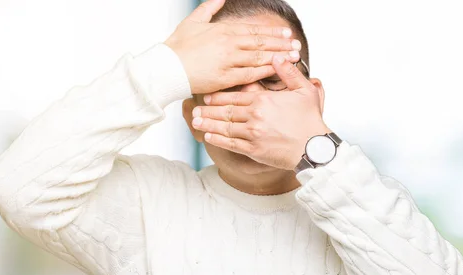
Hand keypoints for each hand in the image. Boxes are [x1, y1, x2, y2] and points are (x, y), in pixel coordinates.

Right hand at [164, 0, 300, 93]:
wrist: (166, 67)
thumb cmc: (177, 47)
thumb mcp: (193, 21)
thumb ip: (210, 8)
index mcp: (223, 30)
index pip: (254, 30)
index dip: (272, 32)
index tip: (286, 33)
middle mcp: (229, 43)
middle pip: (261, 43)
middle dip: (281, 44)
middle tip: (296, 45)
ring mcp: (228, 60)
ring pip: (259, 57)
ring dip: (278, 57)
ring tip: (293, 57)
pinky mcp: (225, 77)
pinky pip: (250, 74)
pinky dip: (265, 71)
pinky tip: (277, 70)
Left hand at [192, 55, 329, 170]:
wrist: (314, 148)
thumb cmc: (310, 120)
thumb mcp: (304, 90)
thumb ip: (288, 73)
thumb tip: (277, 56)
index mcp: (263, 100)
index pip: (235, 96)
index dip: (219, 96)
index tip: (207, 95)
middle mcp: (254, 116)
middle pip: (225, 111)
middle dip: (208, 109)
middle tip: (194, 108)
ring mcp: (252, 134)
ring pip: (224, 127)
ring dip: (208, 123)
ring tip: (196, 121)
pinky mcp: (253, 150)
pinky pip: (230, 144)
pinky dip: (218, 139)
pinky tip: (208, 136)